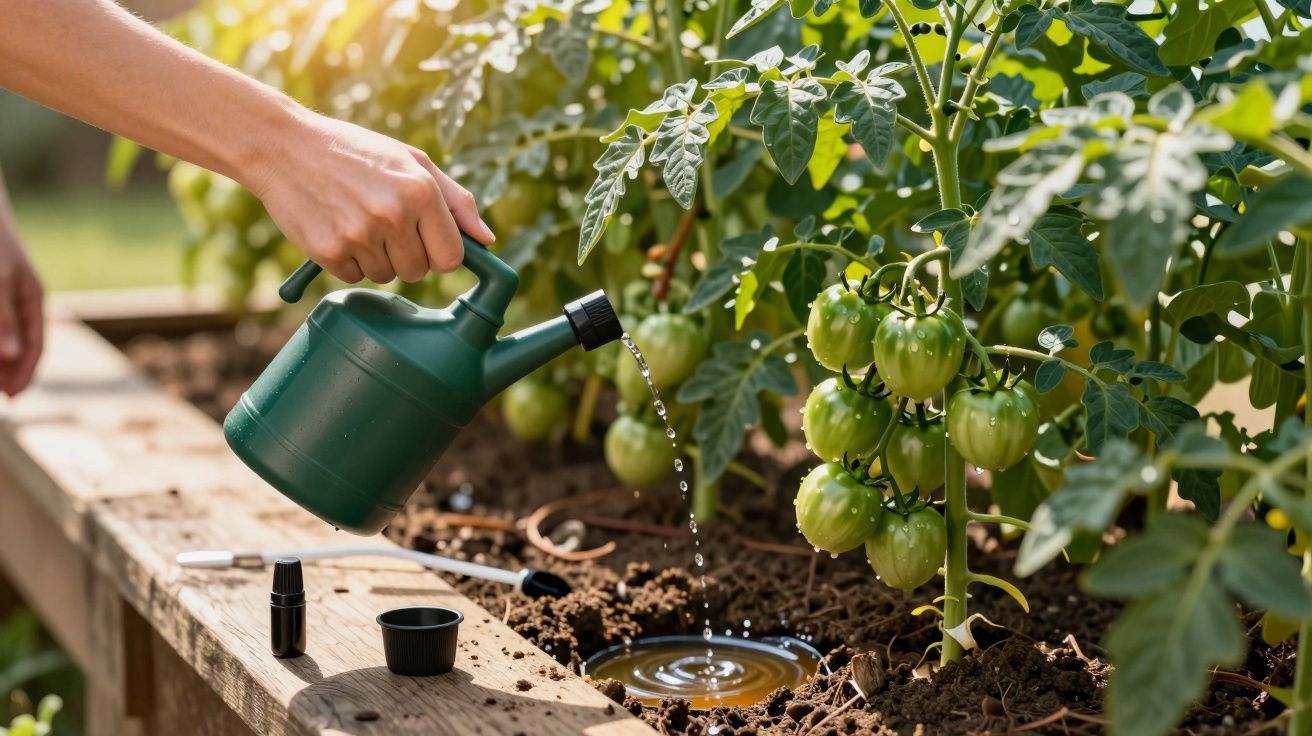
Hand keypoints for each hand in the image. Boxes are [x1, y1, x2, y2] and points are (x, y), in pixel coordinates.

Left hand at [0, 226, 42, 396]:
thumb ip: (2, 319)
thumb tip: (11, 355)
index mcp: (32, 300)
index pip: (35, 346)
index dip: (25, 373)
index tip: (12, 397)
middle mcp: (19, 302)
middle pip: (18, 346)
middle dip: (8, 371)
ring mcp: (4, 298)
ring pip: (4, 337)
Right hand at [249, 113, 493, 283]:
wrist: (283, 147)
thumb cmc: (355, 153)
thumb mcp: (411, 161)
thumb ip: (455, 200)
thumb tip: (487, 240)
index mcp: (420, 190)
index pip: (451, 257)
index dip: (440, 253)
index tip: (426, 241)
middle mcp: (393, 214)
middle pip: (419, 271)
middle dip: (407, 255)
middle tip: (383, 222)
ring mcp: (359, 235)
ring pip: (386, 276)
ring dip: (376, 257)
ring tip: (356, 219)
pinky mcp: (328, 251)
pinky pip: (354, 277)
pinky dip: (348, 260)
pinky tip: (336, 226)